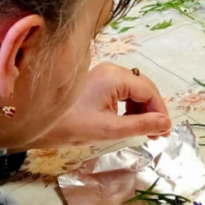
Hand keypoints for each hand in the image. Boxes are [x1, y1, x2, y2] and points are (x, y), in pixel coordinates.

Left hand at [25, 63, 170, 148]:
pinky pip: (122, 92)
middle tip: (157, 134)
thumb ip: (140, 125)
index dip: (160, 112)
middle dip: (152, 110)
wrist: (38, 124)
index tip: (165, 132)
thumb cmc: (71, 126)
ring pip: (134, 90)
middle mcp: (111, 70)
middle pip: (143, 88)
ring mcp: (103, 74)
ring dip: (142, 109)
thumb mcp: (110, 129)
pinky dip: (129, 106)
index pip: (149, 91)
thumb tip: (165, 123)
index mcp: (114, 76)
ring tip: (143, 131)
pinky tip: (128, 122)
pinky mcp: (97, 82)